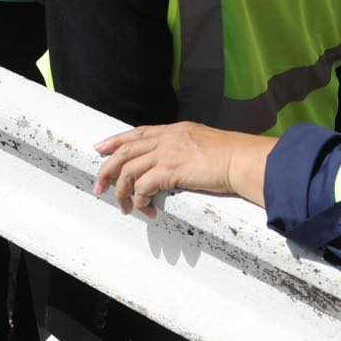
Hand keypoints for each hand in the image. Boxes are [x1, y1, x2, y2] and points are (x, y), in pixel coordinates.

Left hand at [93, 123, 273, 217]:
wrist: (241, 159)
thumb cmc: (232, 155)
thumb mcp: (204, 142)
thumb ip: (188, 147)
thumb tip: (182, 160)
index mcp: (174, 130)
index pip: (138, 133)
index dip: (116, 140)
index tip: (101, 147)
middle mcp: (166, 138)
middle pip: (125, 151)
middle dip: (107, 169)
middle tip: (99, 186)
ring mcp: (166, 153)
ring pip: (128, 170)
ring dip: (121, 192)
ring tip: (123, 207)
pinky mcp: (168, 170)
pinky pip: (142, 186)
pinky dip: (139, 200)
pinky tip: (146, 210)